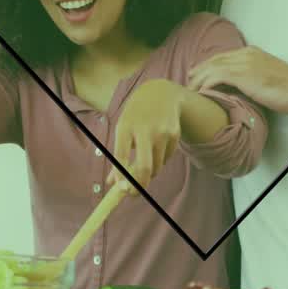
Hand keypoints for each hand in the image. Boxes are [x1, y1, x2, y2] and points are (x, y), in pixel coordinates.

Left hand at [107, 79, 185, 195]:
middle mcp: (145, 129)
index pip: (120, 156)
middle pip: (144, 167)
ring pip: (156, 166)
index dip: (120, 175)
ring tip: (145, 161)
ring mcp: (162, 132)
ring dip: (150, 172)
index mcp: (125, 127)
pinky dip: (160, 161)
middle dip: (139, 185)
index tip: (120, 189)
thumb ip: (118, 156)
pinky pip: (166, 158)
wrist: (160, 95)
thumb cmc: (135, 116)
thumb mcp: (123, 129)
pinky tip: (157, 146)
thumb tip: (112, 184)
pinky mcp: (174, 134)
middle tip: (133, 194)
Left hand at [187, 46, 287, 114]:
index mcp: (251, 52)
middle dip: (199, 71)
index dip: (208, 66)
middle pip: (214, 60)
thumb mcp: (269, 77)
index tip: (198, 75)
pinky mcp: (243, 75)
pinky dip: (206, 84)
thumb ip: (254, 77)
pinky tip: (200, 93)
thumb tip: (244, 88)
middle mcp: (245, 54)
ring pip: (212, 68)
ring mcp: (244, 63)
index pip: (223, 56)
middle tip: (188, 81)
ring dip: (198, 79)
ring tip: (190, 90)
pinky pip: (217, 77)